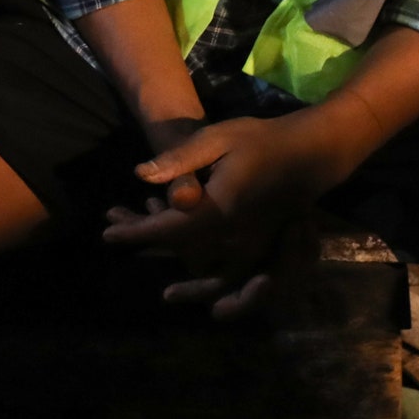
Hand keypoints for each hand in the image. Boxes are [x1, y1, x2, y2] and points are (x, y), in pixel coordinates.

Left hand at [101, 114, 346, 318]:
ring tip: (162, 281)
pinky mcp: (261, 248)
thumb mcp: (217, 138)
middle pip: (182, 250)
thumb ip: (179, 158)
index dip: (137, 233)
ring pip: (210, 273)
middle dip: (145, 242)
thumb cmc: (261, 140)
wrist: (311, 152)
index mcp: (221, 209)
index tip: (108, 234)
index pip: (170, 229)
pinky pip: (232, 273)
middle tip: (113, 227)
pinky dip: (208, 274)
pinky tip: (190, 265)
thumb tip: (139, 175)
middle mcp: (236, 236)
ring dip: (183, 274)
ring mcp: (251, 246)